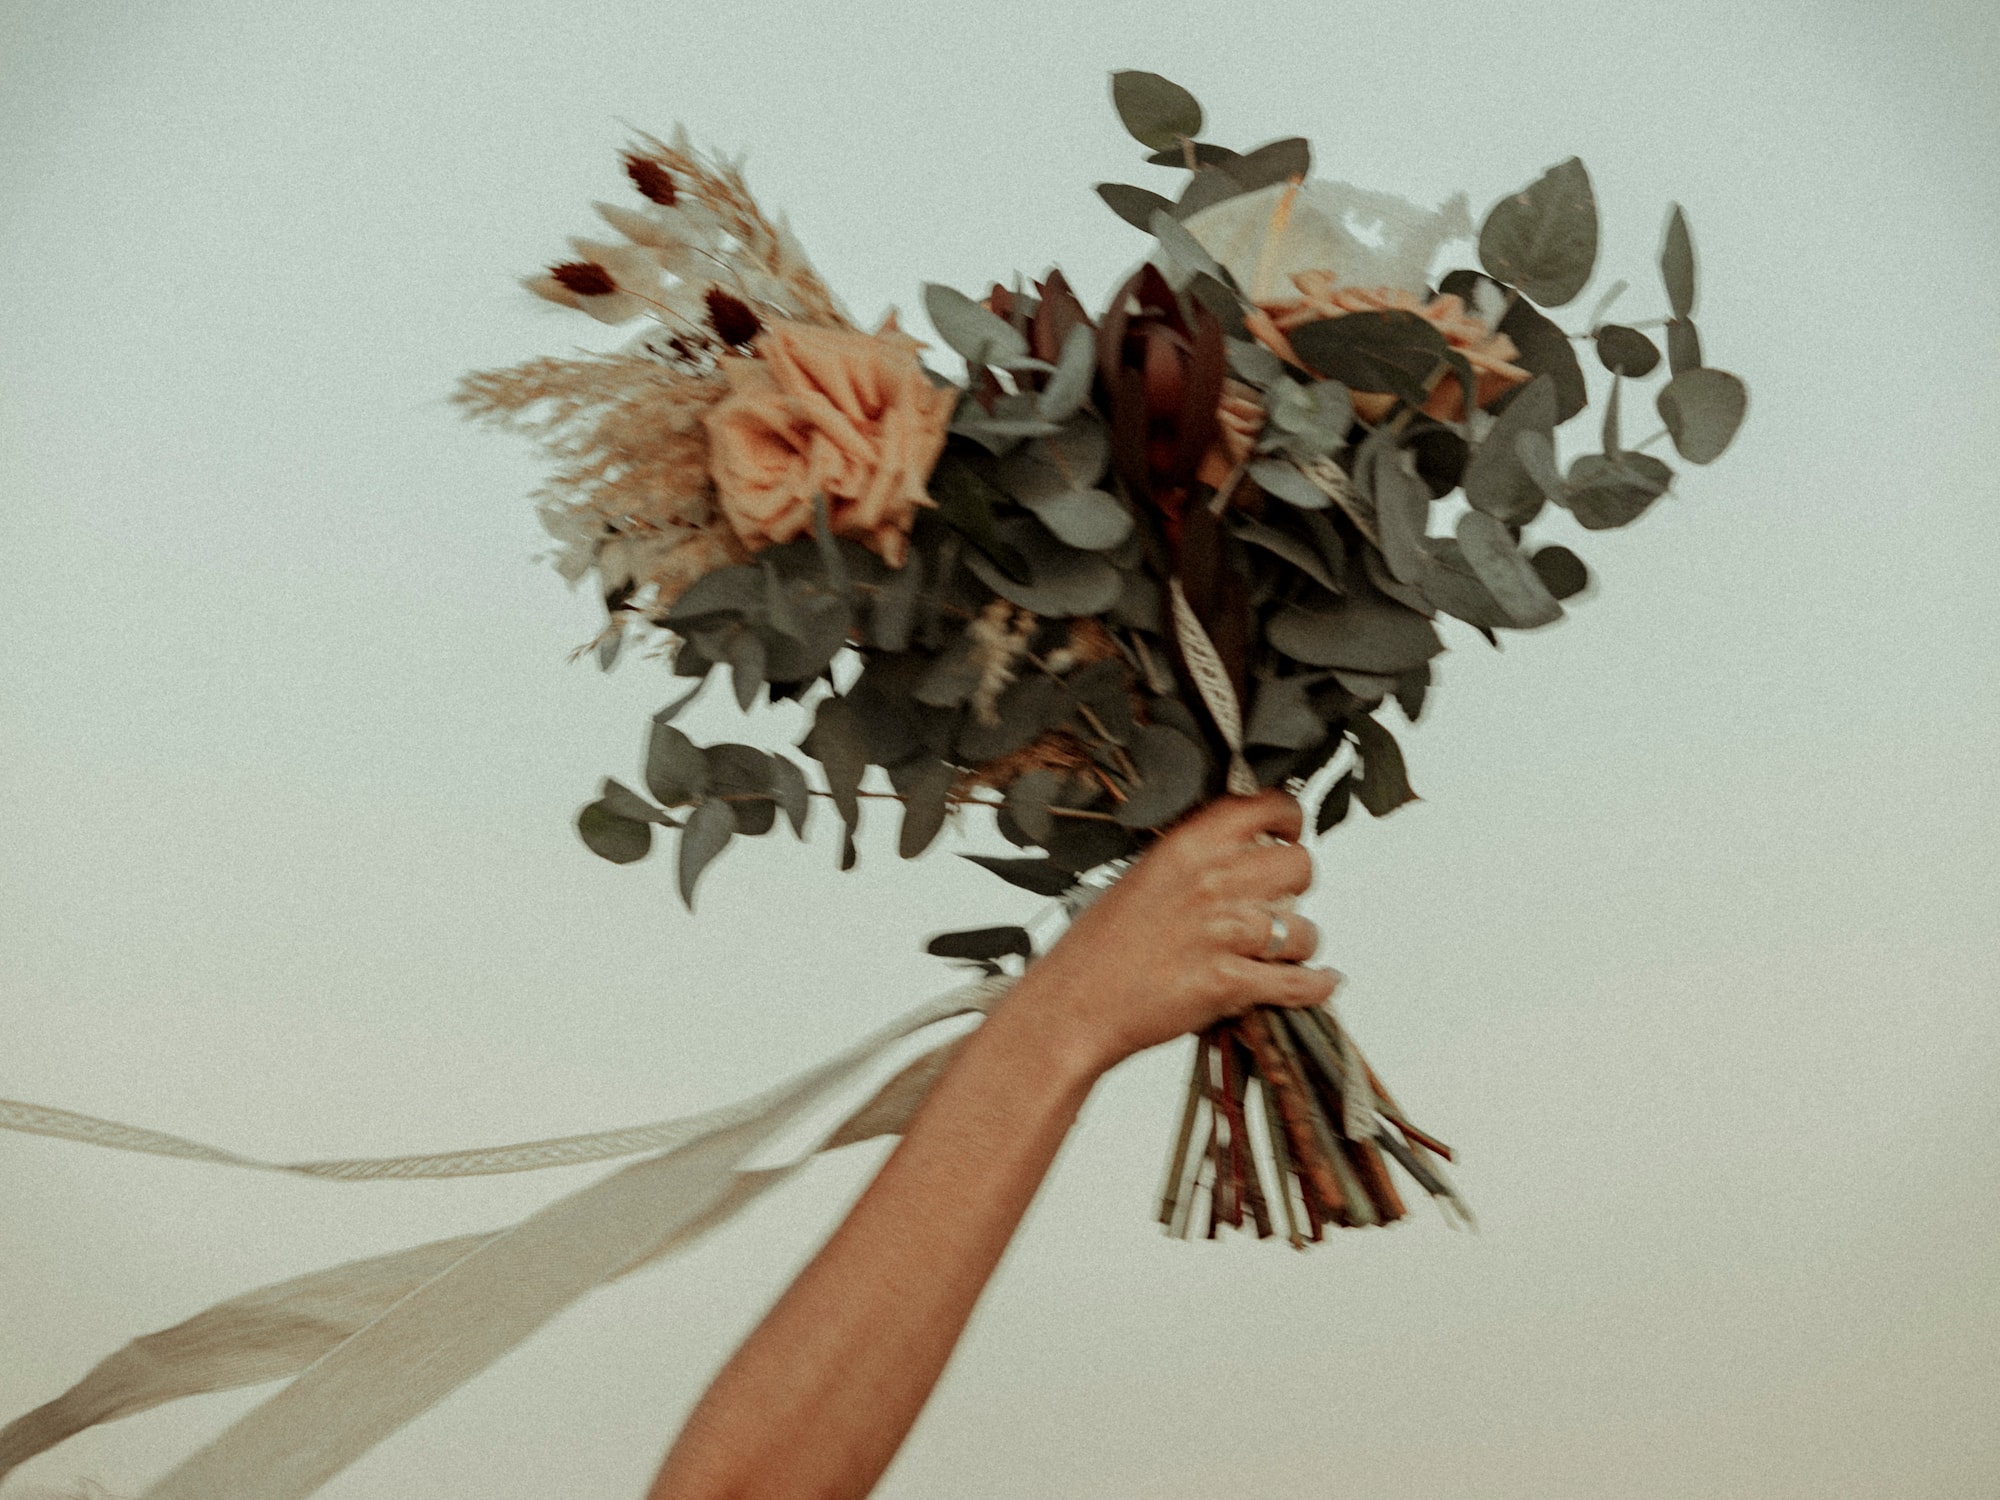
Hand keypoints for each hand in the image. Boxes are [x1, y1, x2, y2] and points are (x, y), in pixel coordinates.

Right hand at [1004, 789, 1337, 1078]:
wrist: (1072, 1007)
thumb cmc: (1099, 949)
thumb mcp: (1143, 879)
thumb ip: (1195, 861)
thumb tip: (1246, 855)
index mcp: (1187, 846)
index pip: (1265, 806)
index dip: (1288, 819)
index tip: (1288, 832)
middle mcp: (1211, 881)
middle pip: (1300, 865)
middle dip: (1296, 887)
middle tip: (1278, 902)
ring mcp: (1223, 933)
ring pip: (1304, 930)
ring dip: (1297, 945)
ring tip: (1276, 953)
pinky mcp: (1229, 983)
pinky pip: (1300, 982)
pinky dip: (1315, 986)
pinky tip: (1319, 982)